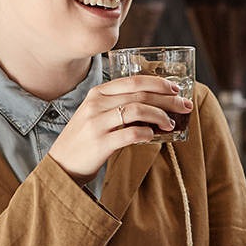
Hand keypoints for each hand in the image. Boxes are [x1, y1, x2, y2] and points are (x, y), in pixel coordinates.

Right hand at [46, 75, 192, 182]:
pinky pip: (131, 134)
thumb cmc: (85, 139)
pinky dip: (146, 133)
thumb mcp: (96, 114)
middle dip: (167, 100)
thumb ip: (118, 105)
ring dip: (160, 116)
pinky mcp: (100, 143)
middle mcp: (96, 105)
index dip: (158, 83)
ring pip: (137, 111)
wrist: (61, 165)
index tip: (175, 89)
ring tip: (170, 124)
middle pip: (140, 95)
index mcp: (97, 93)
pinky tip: (153, 136)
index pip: (133, 81)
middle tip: (185, 106)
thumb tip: (156, 105)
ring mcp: (97, 123)